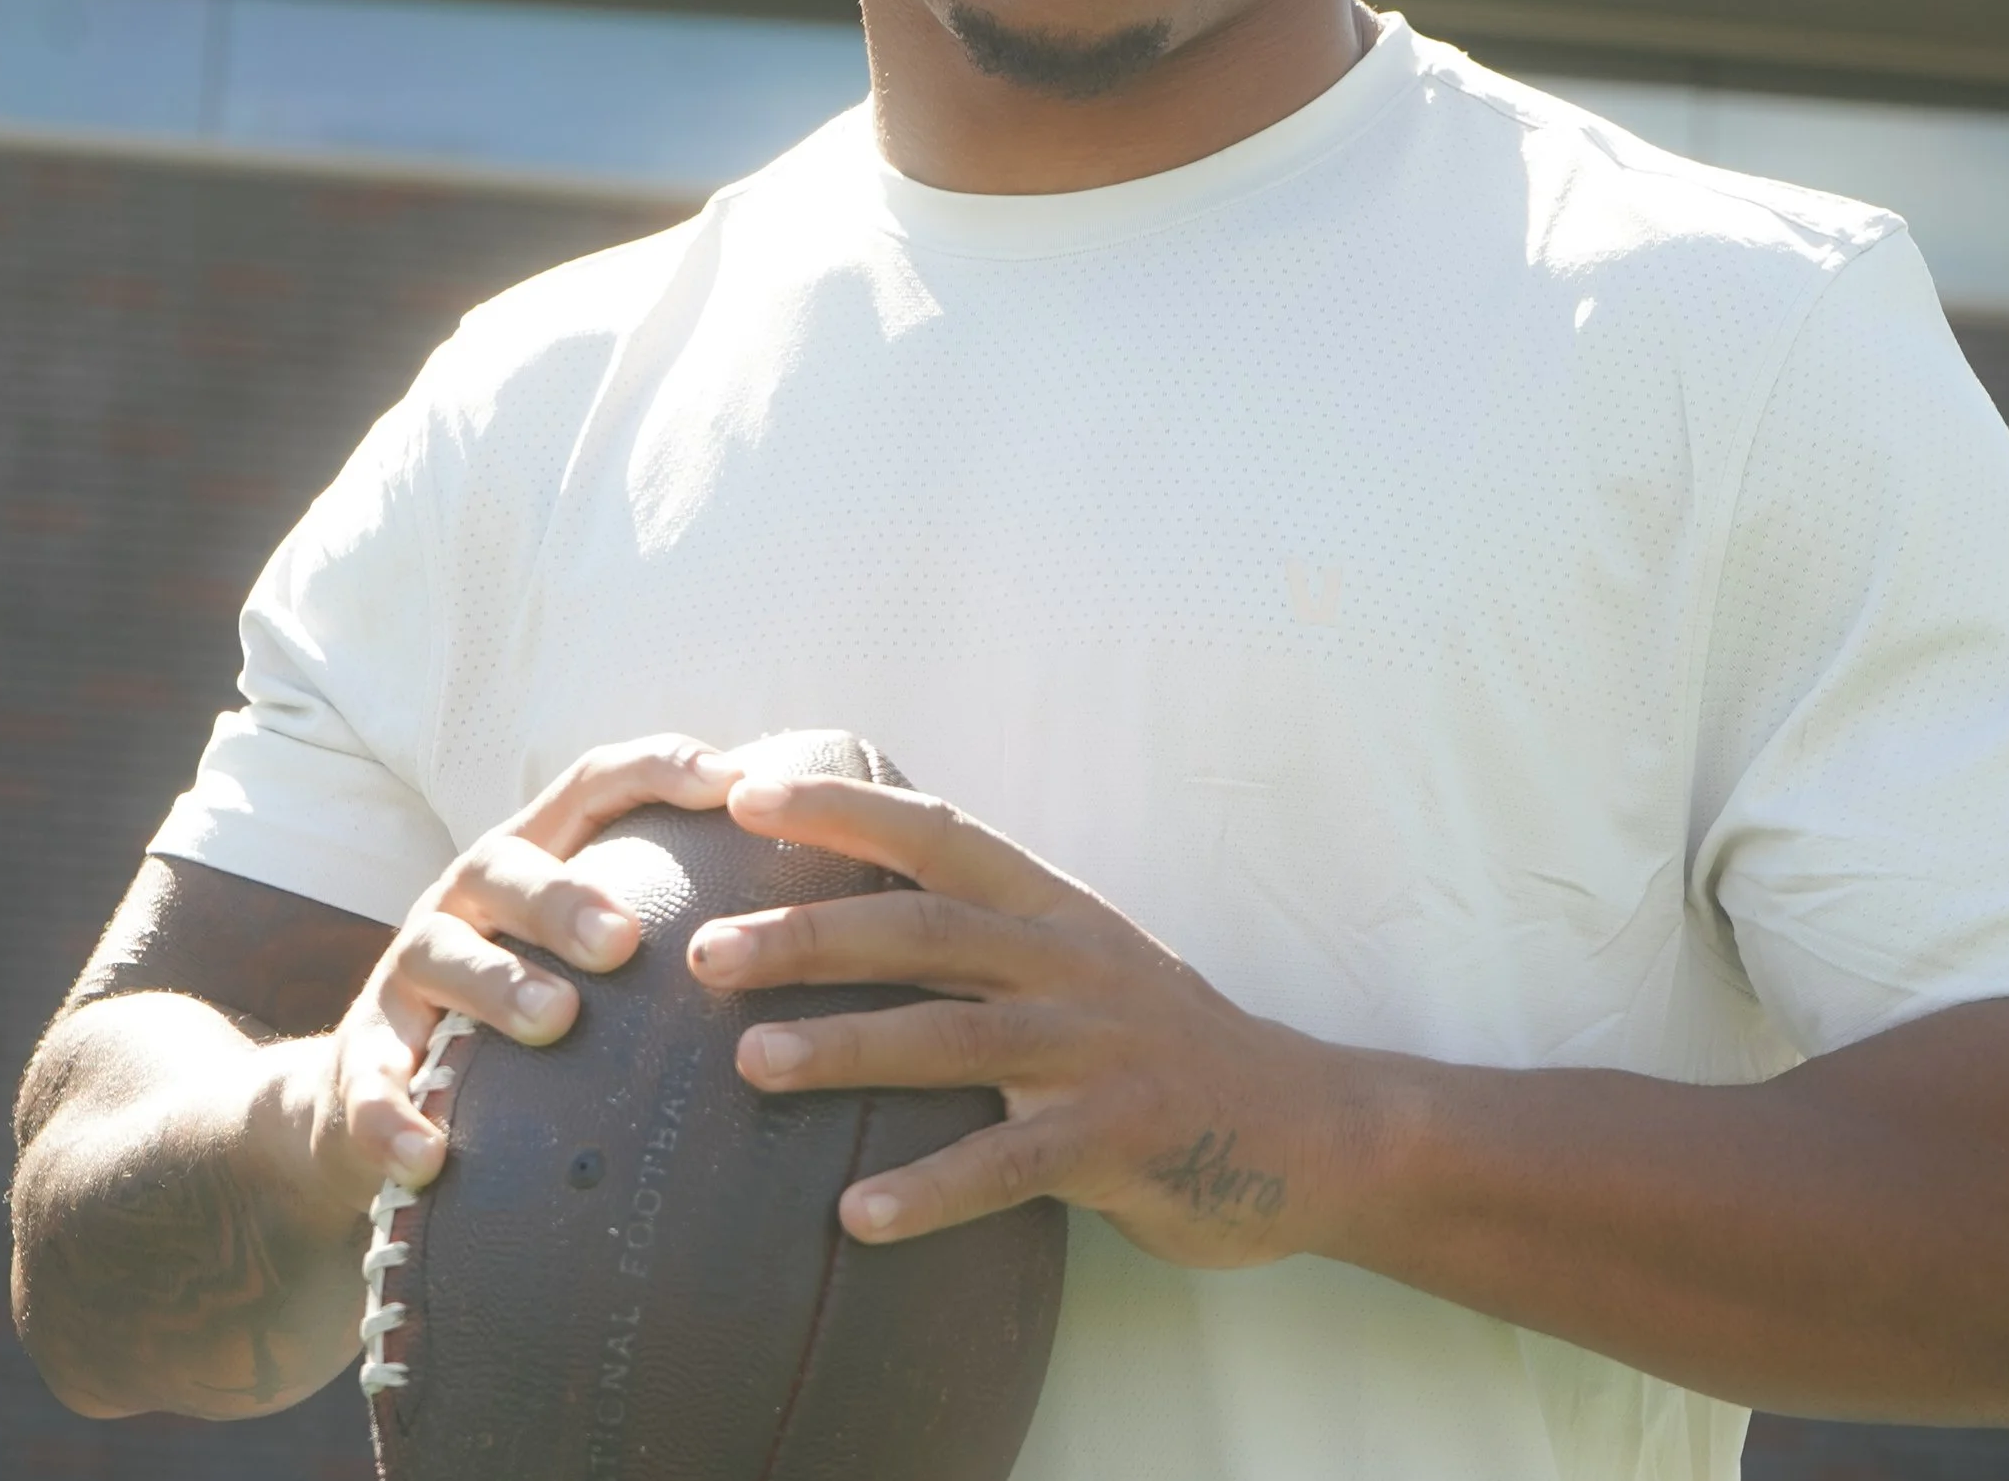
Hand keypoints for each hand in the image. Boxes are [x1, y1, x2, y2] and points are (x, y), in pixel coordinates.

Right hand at [300, 735, 744, 1209]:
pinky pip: (369, 1086)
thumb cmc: (537, 999)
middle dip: (567, 895)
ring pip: (442, 956)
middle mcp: (469, 895)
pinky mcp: (365, 1060)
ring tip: (557, 1021)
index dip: (662, 769)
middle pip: (510, 865)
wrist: (382, 1088)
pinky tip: (430, 1154)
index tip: (736, 781)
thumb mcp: (594, 942)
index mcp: (538, 852)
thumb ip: (682, 911)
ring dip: (498, 986)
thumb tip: (835, 899)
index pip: (597, 783)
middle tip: (627, 940)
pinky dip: (393, 1117)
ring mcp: (410, 973)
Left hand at [688, 766, 1346, 1265]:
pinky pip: (1013, 1163)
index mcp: (1050, 906)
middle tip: (704, 949)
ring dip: (848, 1048)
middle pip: (924, 928)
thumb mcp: (1076, 960)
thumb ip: (981, 936)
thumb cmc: (1157, 1042)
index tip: (741, 791)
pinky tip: (858, 1216)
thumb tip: (842, 912)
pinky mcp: (1121, 1138)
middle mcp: (1068, 960)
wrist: (1305, 1125)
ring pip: (955, 1037)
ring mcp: (1097, 1047)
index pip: (933, 833)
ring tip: (752, 1064)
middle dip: (809, 932)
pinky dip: (933, 1189)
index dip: (839, 809)